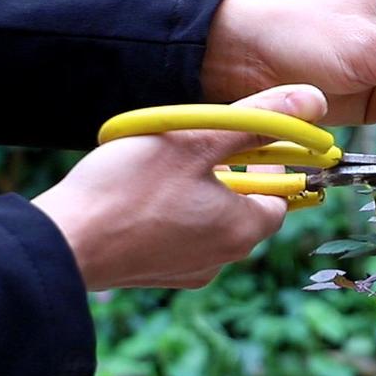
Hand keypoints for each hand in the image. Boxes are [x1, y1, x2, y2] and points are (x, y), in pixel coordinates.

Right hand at [33, 85, 326, 290]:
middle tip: (206, 145)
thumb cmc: (128, 189)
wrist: (63, 242)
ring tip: (170, 166)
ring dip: (200, 193)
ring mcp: (186, 271)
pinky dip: (172, 214)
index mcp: (242, 229)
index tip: (253, 141)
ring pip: (211, 223)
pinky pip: (179, 239)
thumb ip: (256, 120)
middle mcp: (222, 259)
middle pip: (246, 209)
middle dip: (234, 175)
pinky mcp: (154, 274)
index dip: (272, 164)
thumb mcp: (199, 139)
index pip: (282, 196)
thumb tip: (312, 101)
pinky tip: (143, 194)